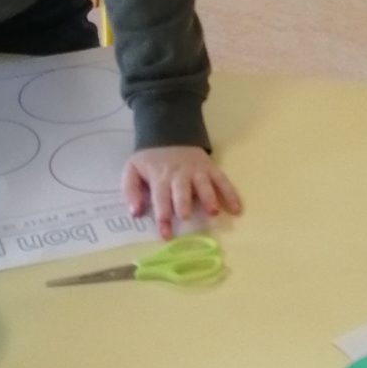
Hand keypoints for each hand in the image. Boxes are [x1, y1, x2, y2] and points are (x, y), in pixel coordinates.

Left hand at [122, 147, 242, 238]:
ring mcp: (198, 171)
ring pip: (204, 184)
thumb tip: (135, 213)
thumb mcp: (132, 170)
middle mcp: (180, 174)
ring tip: (213, 212)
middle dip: (184, 203)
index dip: (163, 216)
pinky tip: (236, 209)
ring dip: (209, 198)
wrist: (169, 133)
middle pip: (182, 190)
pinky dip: (231, 194)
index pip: (160, 198)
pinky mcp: (211, 169)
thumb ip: (130, 191)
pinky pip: (222, 181)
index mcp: (160, 176)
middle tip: (186, 217)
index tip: (166, 234)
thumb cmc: (151, 160)